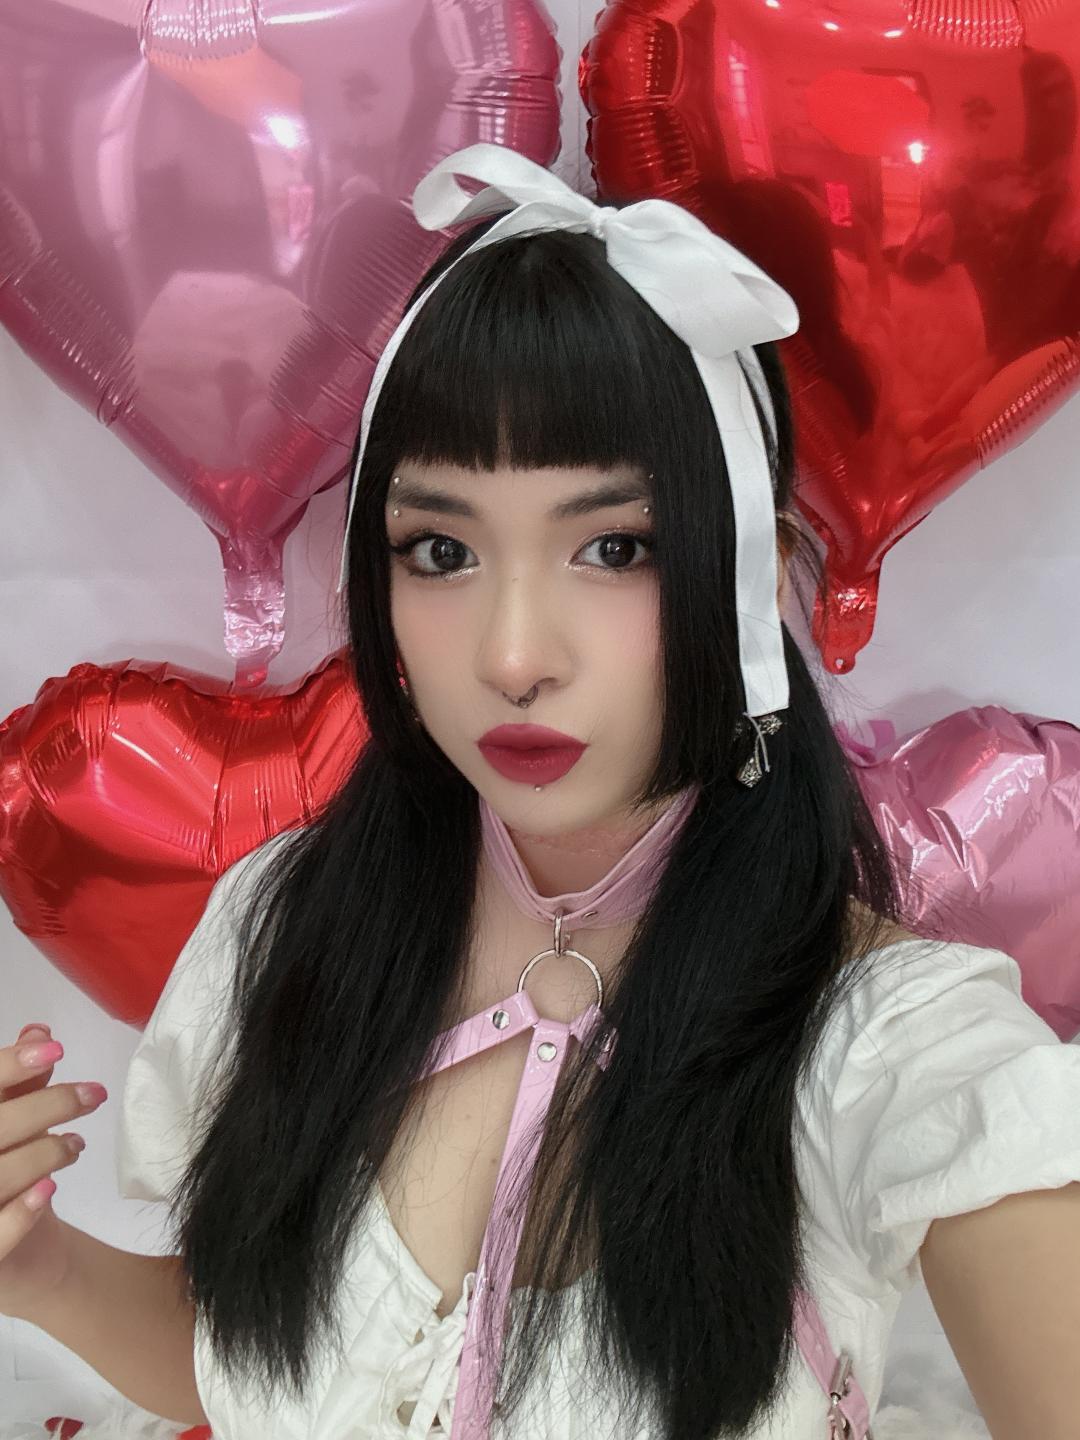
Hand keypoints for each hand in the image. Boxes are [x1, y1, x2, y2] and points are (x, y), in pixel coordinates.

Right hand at [0, 1023, 107, 1318]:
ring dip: (42, 1153)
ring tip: (75, 1146)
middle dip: (46, 1106)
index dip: (9, 1066)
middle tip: (92, 1094)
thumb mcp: (16, 1127)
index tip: (54, 1048)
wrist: (22, 1257)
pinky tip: (48, 1192)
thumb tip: (38, 1031)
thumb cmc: (13, 1178)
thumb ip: (20, 1084)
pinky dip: (21, 1212)